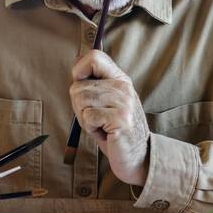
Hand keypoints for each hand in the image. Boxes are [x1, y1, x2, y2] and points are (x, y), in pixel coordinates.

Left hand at [69, 50, 149, 185]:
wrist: (137, 156)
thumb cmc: (114, 130)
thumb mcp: (105, 102)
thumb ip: (93, 85)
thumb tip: (75, 69)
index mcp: (119, 79)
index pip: (94, 56)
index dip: (79, 70)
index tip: (81, 85)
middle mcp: (123, 87)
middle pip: (78, 86)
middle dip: (79, 106)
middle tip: (96, 118)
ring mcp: (123, 102)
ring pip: (80, 101)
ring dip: (85, 119)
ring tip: (101, 126)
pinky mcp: (121, 119)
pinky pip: (88, 117)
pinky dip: (90, 129)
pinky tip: (105, 133)